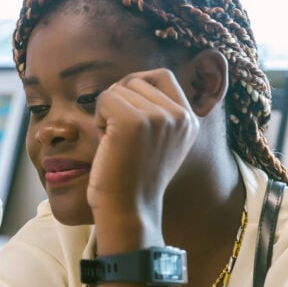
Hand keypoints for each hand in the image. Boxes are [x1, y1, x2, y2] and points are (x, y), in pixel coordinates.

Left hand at [87, 68, 198, 218]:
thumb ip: (157, 113)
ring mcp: (158, 117)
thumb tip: (132, 80)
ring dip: (108, 112)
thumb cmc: (133, 179)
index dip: (137, 86)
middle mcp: (179, 115)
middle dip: (120, 102)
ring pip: (119, 88)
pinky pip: (104, 98)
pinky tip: (106, 142)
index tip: (126, 112)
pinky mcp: (132, 121)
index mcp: (190, 120)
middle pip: (136, 80)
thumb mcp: (159, 142)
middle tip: (120, 137)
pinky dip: (98, 118)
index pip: (162, 75)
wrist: (128, 210)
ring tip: (115, 142)